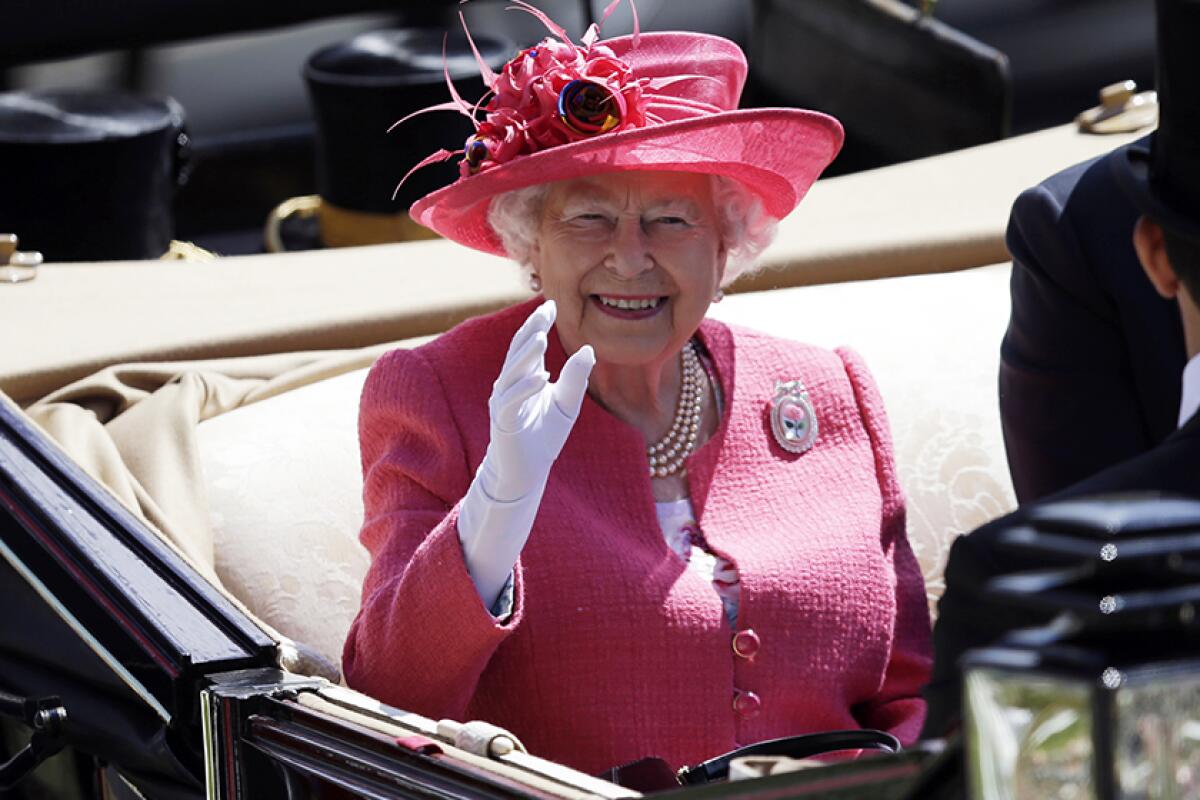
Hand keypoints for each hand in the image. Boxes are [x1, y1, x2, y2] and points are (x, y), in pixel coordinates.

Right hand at [478, 300, 594, 502]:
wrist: (526, 471)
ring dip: (526, 356)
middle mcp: (510, 384)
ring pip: (511, 372)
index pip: (529, 344)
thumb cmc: (544, 436)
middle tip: (544, 311)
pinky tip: (540, 377)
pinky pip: (511, 401)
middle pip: (518, 351)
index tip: (551, 305)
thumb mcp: (567, 404)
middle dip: (530, 330)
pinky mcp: (503, 421)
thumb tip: (589, 349)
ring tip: (541, 338)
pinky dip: (525, 388)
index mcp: (525, 376)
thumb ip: (575, 378)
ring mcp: (504, 401)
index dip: (538, 324)